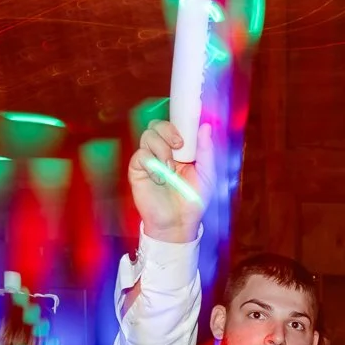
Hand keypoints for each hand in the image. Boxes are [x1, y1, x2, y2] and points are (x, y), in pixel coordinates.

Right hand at [126, 119, 212, 243]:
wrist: (178, 222)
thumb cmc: (193, 200)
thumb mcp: (207, 174)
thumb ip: (206, 150)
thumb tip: (206, 126)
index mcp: (180, 149)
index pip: (174, 125)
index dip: (178, 121)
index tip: (188, 126)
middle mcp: (163, 150)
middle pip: (157, 124)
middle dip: (168, 130)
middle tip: (179, 144)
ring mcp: (149, 159)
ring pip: (148, 136)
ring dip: (162, 150)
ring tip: (171, 169)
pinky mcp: (137, 169)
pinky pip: (141, 155)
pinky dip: (153, 166)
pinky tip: (160, 179)